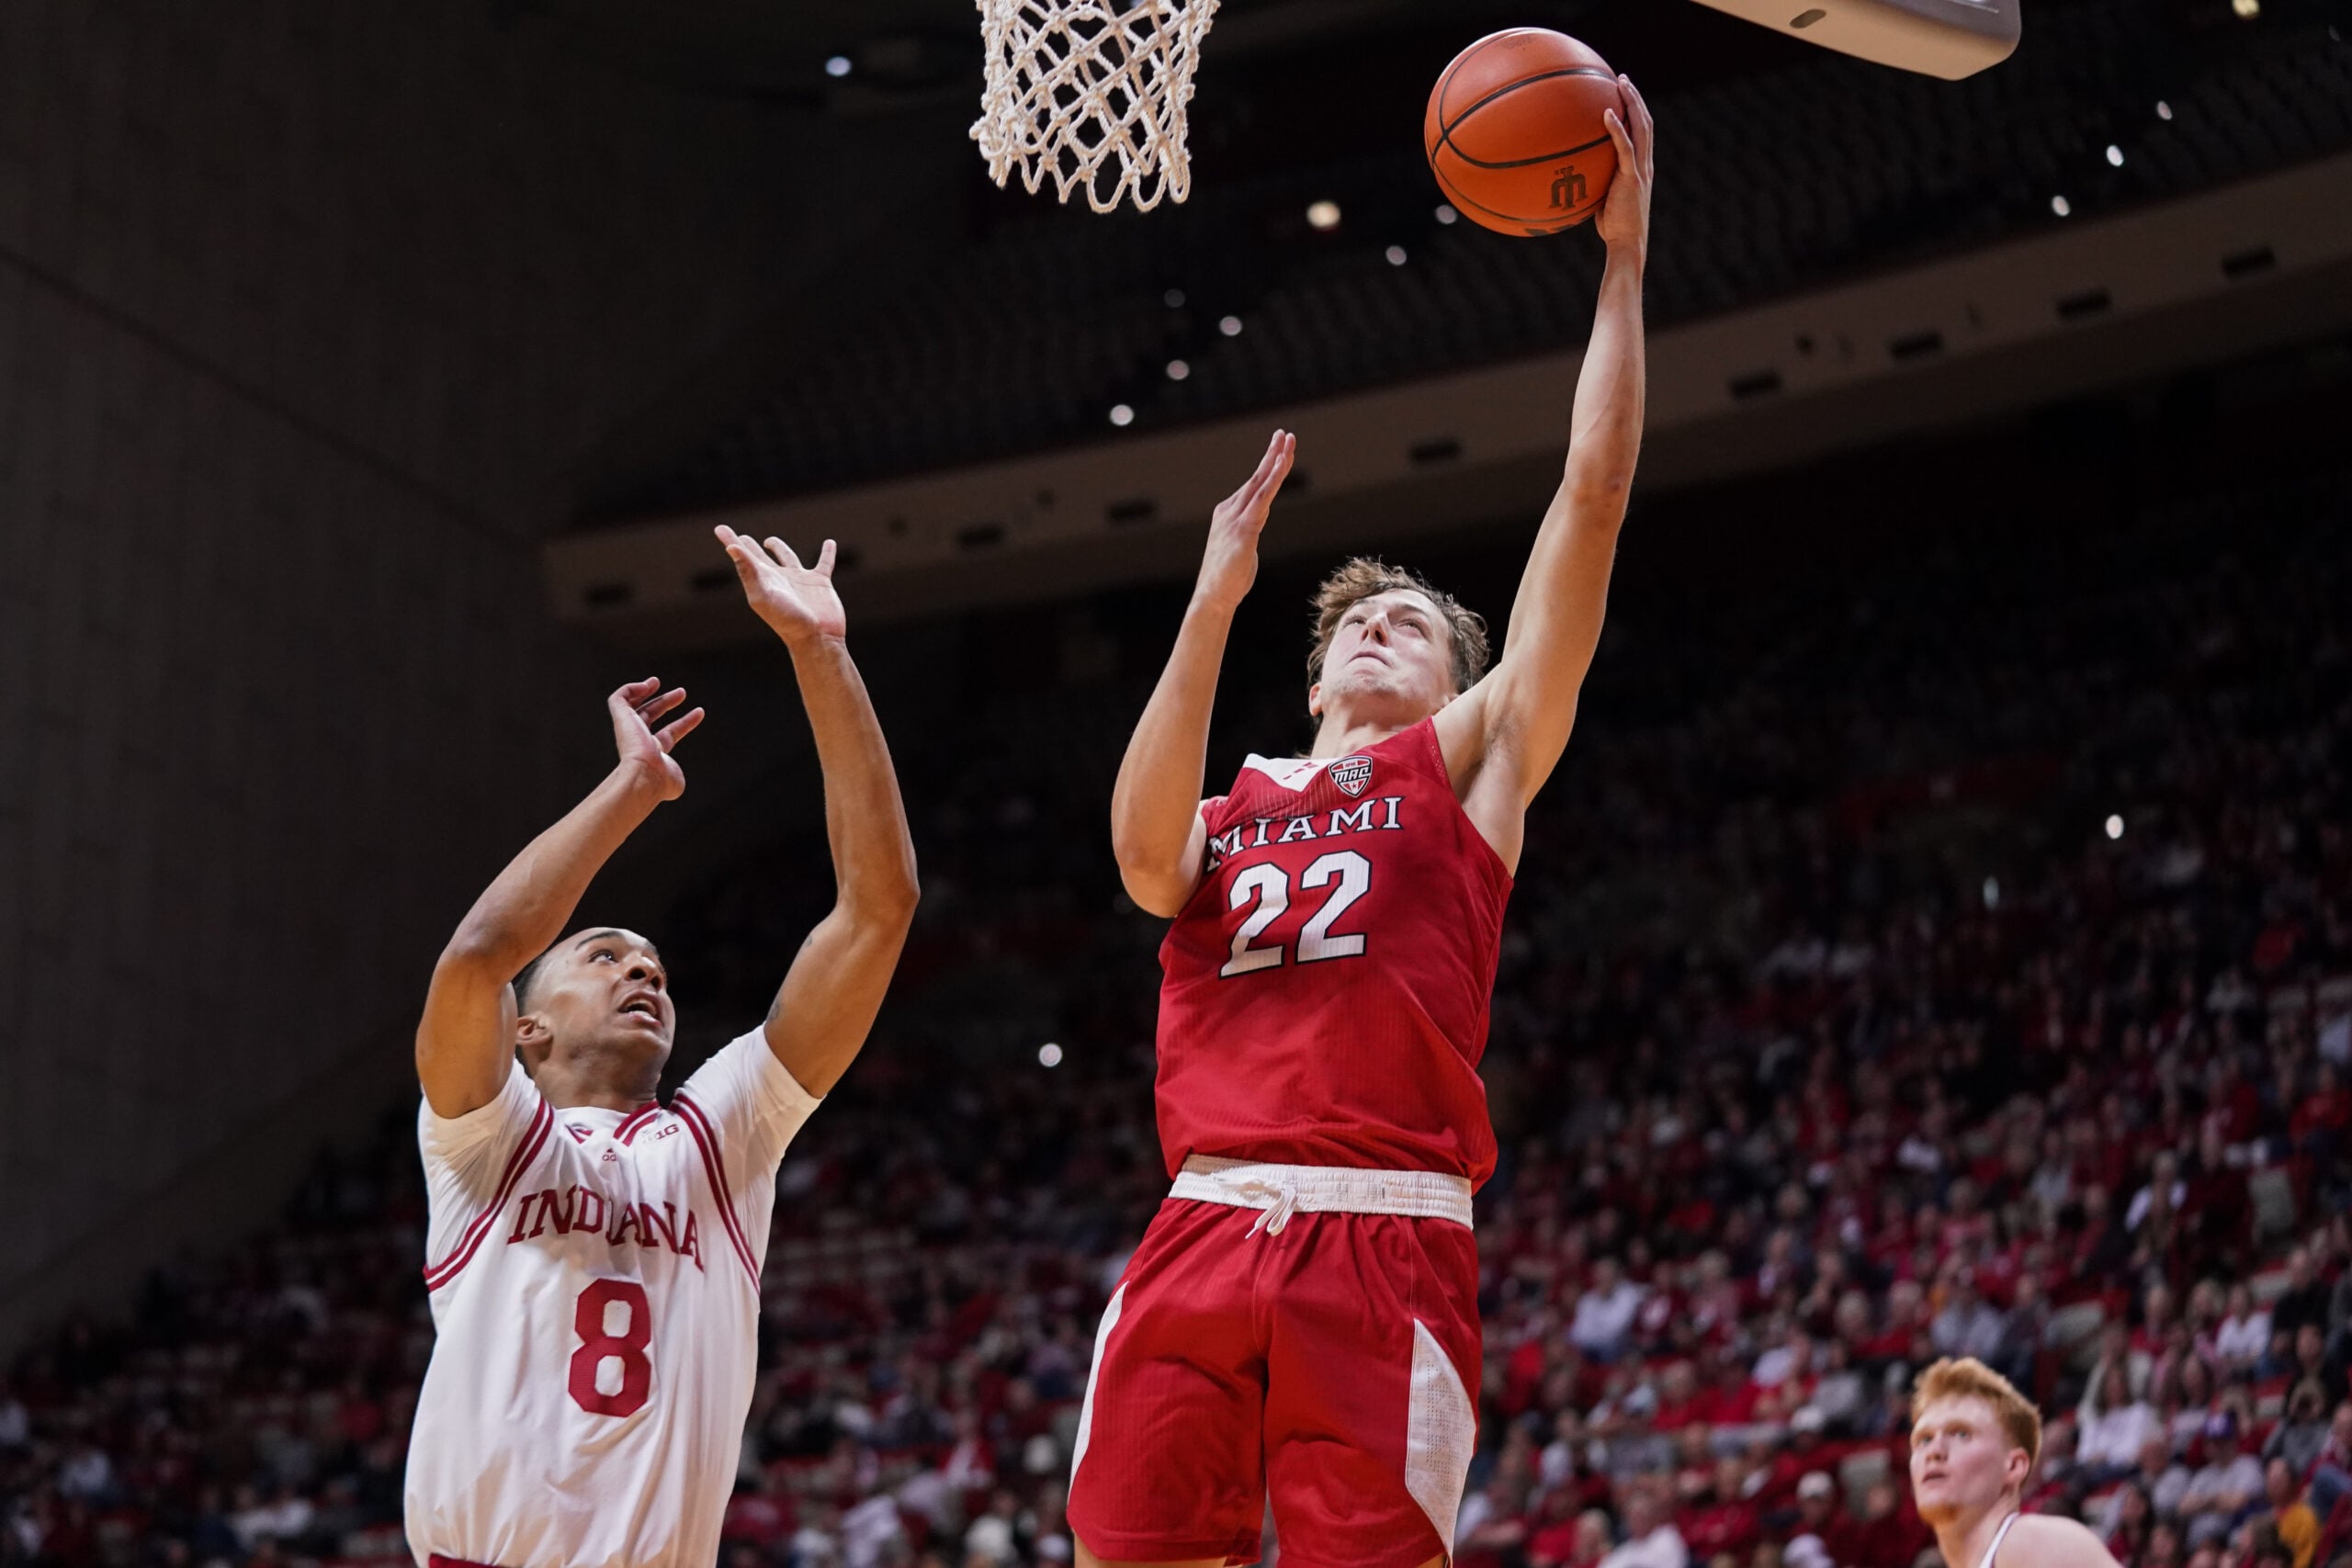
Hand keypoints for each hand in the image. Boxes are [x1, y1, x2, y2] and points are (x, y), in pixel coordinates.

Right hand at [609, 677, 702, 800]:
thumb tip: (674, 781)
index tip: (699, 712)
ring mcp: (629, 729)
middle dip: (666, 702)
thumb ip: (676, 776)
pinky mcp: (621, 718)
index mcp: (654, 754)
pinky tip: (646, 686)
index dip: (685, 723)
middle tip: (682, 692)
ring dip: (645, 690)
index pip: (669, 734)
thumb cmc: (660, 782)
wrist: (644, 776)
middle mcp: (639, 741)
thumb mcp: (675, 781)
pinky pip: (618, 698)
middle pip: (651, 716)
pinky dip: (630, 688)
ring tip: (657, 681)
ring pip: (631, 705)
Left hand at [717, 525, 847, 648]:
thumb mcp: (763, 595)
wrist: (817, 637)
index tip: (720, 528)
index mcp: (763, 581)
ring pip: (787, 557)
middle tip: (740, 537)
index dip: (731, 542)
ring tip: (769, 541)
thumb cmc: (787, 620)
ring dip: (779, 548)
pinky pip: (824, 563)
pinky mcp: (820, 582)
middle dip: (749, 547)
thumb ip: (748, 571)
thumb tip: (731, 547)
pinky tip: (830, 543)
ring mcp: (800, 580)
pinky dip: (827, 553)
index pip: (743, 557)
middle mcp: (779, 579)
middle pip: (760, 557)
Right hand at [1195, 430, 1296, 613]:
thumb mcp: (1240, 551)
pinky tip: (1282, 464)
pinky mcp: (1244, 528)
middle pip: (1256, 477)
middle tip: (1284, 434)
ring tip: (1287, 441)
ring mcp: (1235, 518)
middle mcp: (1229, 511)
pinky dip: (1273, 479)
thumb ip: (1247, 537)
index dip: (1267, 468)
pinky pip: (1263, 498)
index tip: (1279, 452)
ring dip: (1275, 460)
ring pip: (1260, 482)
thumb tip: (1250, 537)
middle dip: (1271, 454)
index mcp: (1227, 515)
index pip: (1253, 487)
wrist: (1213, 596)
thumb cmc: (1227, 580)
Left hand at [1596, 74, 1653, 257]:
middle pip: (1645, 121)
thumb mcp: (1602, 197)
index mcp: (1640, 167)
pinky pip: (1626, 148)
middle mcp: (1645, 163)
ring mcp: (1641, 169)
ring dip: (1632, 103)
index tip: (1623, 93)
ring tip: (1620, 83)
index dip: (1635, 111)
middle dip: (1635, 98)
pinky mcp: (1632, 178)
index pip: (1642, 132)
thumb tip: (1570, 170)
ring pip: (1642, 127)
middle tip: (1622, 79)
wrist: (1626, 243)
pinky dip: (1617, 129)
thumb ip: (1594, 180)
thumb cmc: (1611, 227)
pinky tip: (1607, 113)